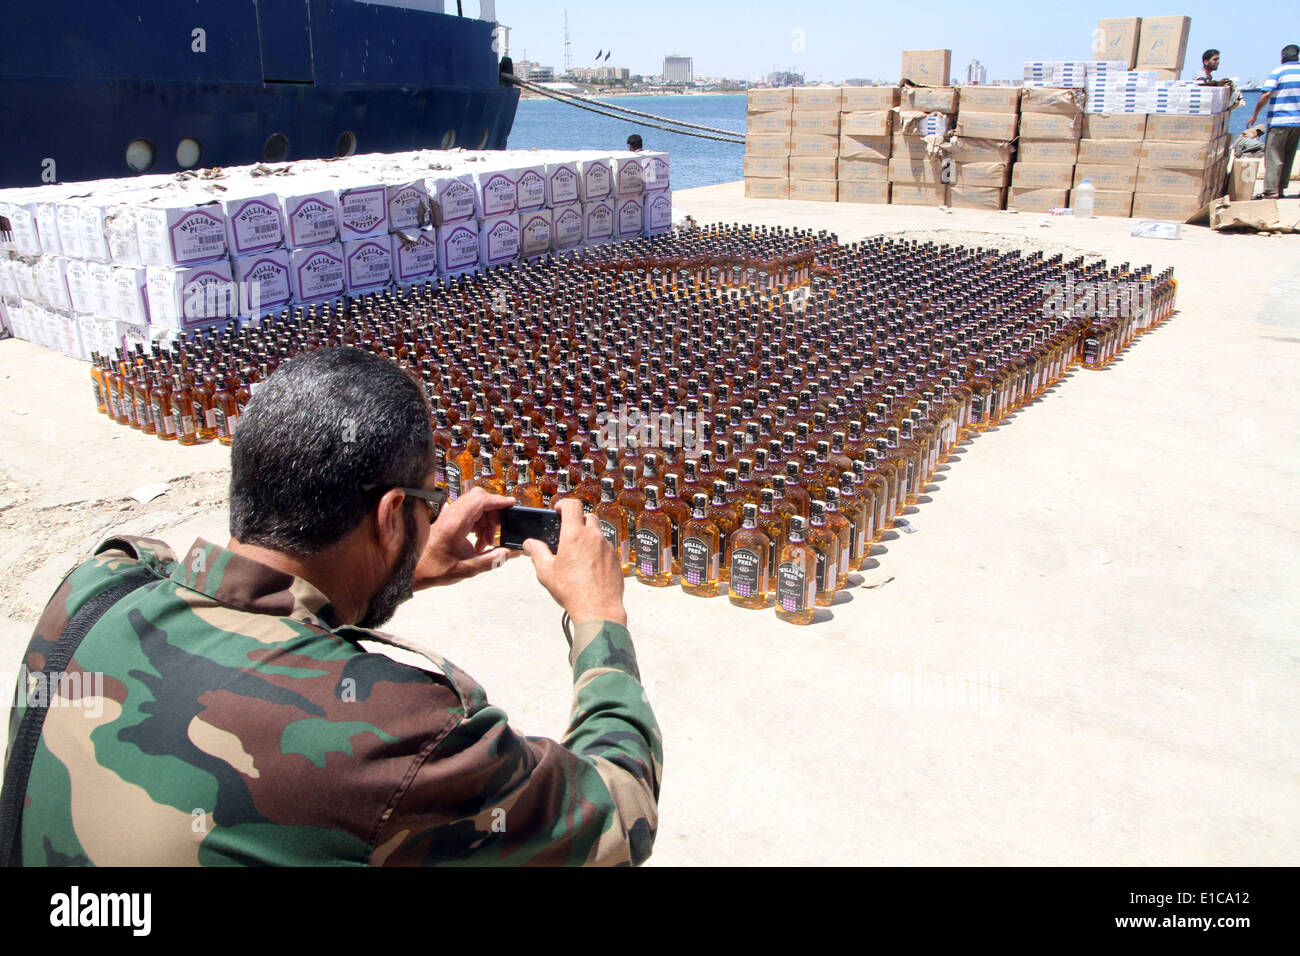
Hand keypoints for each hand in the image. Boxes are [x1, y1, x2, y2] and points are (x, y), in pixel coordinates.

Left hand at [412, 487, 517, 588]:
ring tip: (487, 541)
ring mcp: (449, 515)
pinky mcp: (449, 519)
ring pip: (476, 505)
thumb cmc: (433, 569)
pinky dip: (479, 523)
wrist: (414, 570)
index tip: (511, 504)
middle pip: (479, 498)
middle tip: (499, 530)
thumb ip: (492, 560)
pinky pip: (470, 513)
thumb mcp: (467, 569)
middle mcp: (451, 515)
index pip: (480, 500)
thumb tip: (510, 553)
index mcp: (455, 524)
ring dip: (487, 520)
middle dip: (494, 512)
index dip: (498, 500)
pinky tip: (479, 541)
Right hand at [522, 498, 626, 625]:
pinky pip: (606, 546)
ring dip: (588, 535)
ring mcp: (607, 547)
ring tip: (578, 551)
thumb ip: (537, 553)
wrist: (598, 609)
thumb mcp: (547, 572)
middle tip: (567, 531)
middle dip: (577, 519)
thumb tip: (530, 544)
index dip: (564, 504)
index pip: (572, 505)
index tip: (558, 510)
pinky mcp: (615, 558)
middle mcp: (593, 537)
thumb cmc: (573, 592)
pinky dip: (597, 549)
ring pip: (598, 531)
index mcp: (575, 535)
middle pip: (587, 515)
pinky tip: (590, 564)